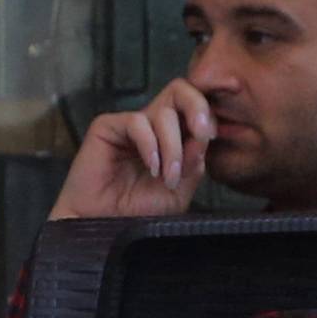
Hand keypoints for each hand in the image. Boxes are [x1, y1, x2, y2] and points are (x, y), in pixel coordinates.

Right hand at [50, 77, 215, 221]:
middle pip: (180, 91)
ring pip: (164, 113)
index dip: (208, 115)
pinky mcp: (107, 127)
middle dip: (198, 107)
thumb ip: (193, 163)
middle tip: (203, 135)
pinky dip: (150, 145)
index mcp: (172, 136)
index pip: (195, 108)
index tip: (211, 138)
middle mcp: (152, 125)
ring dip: (173, 146)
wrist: (104, 226)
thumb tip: (202, 137)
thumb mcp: (179, 190)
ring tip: (167, 176)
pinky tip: (151, 167)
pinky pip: (137, 122)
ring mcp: (130, 125)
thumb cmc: (137, 211)